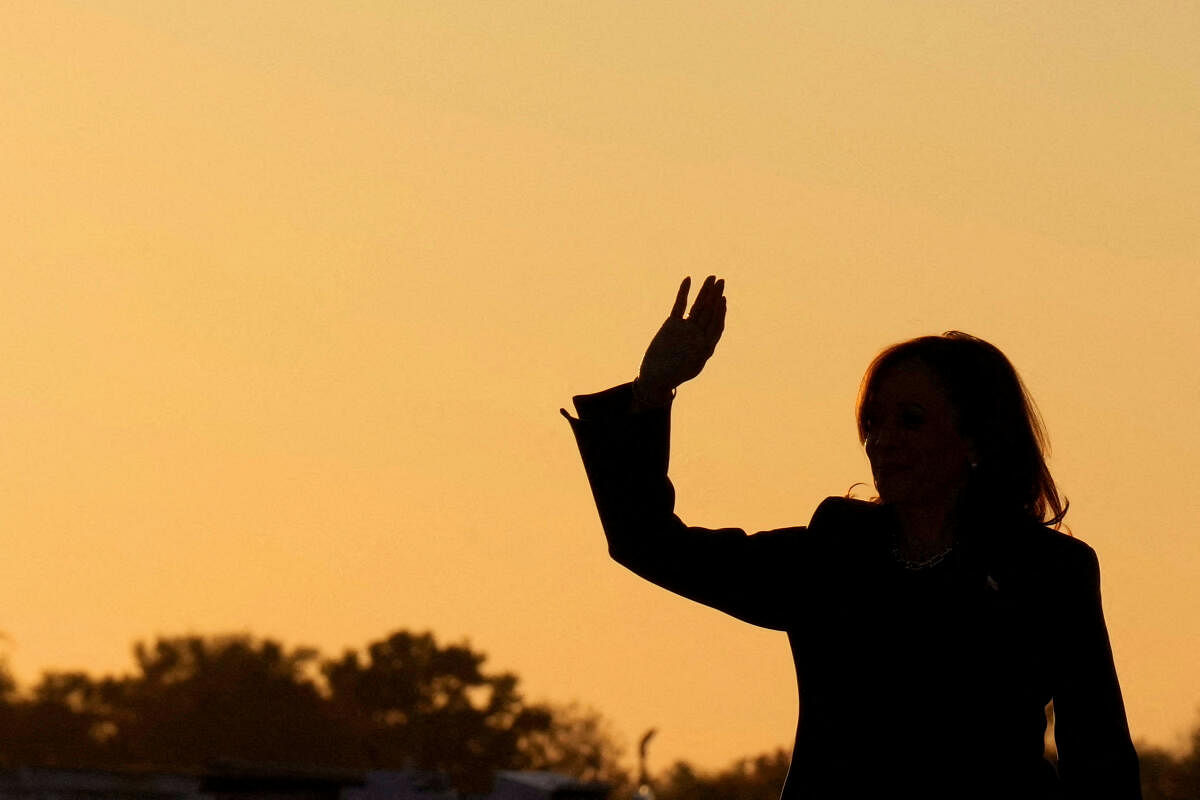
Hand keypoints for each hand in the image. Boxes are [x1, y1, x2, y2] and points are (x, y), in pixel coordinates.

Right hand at [637, 275, 726, 399]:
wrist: (655, 377)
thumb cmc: (673, 375)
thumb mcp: (690, 366)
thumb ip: (698, 353)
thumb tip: (705, 344)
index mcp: (706, 344)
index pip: (716, 324)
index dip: (720, 311)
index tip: (722, 299)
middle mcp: (698, 334)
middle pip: (709, 312)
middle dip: (715, 296)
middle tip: (721, 281)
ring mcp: (686, 328)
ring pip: (697, 306)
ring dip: (704, 292)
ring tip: (711, 278)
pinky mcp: (672, 324)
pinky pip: (679, 306)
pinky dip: (683, 293)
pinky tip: (688, 280)